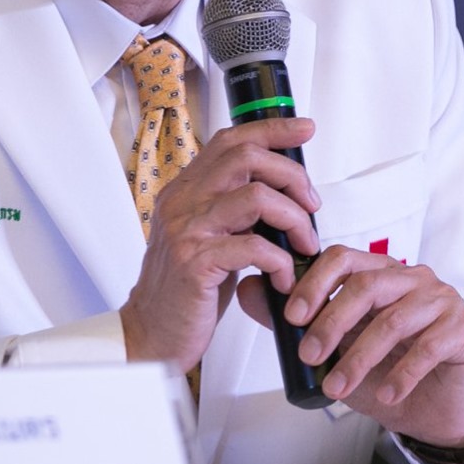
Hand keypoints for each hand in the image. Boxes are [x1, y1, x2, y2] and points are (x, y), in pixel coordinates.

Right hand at [118, 116, 319, 370]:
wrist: (152, 334)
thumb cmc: (188, 290)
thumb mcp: (209, 237)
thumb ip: (234, 209)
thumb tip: (285, 191)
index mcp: (186, 190)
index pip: (230, 141)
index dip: (271, 129)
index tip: (305, 130)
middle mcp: (182, 202)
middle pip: (247, 157)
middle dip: (292, 175)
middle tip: (311, 205)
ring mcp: (187, 230)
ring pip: (257, 197)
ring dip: (294, 219)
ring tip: (304, 245)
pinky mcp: (195, 263)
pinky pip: (255, 247)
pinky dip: (281, 262)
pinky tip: (283, 279)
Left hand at [237, 245, 463, 450]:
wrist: (434, 408)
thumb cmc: (385, 371)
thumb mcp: (336, 349)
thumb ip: (297, 320)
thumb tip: (248, 290)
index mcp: (380, 273)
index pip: (343, 257)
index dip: (314, 282)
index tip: (291, 316)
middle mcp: (411, 278)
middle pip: (367, 285)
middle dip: (331, 322)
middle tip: (309, 356)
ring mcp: (441, 300)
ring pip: (394, 318)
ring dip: (360, 356)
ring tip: (338, 389)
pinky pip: (429, 345)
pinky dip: (402, 374)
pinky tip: (386, 395)